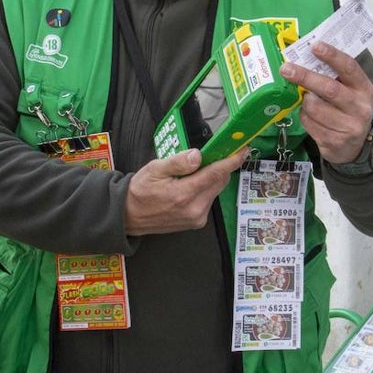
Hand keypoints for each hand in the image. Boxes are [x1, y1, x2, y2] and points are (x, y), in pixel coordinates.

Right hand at [125, 148, 248, 234]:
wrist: (129, 215)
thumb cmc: (141, 190)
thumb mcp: (155, 169)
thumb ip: (178, 162)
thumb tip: (198, 155)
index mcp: (184, 194)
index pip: (215, 174)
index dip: (231, 161)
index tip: (242, 150)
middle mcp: (195, 208)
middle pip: (219, 182)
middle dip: (221, 167)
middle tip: (216, 153)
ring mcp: (197, 218)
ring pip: (215, 191)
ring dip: (212, 178)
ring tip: (197, 170)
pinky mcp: (197, 222)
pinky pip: (209, 200)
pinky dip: (206, 189)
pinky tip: (192, 184)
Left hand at [280, 42, 372, 164]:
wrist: (355, 146)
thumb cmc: (347, 109)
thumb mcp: (349, 91)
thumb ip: (333, 76)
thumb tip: (304, 58)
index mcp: (364, 88)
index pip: (349, 67)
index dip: (332, 56)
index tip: (314, 46)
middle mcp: (359, 107)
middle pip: (329, 89)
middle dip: (305, 77)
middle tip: (286, 69)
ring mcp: (348, 126)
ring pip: (314, 108)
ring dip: (304, 101)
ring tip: (306, 99)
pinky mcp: (334, 142)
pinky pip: (309, 124)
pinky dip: (304, 116)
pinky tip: (309, 116)